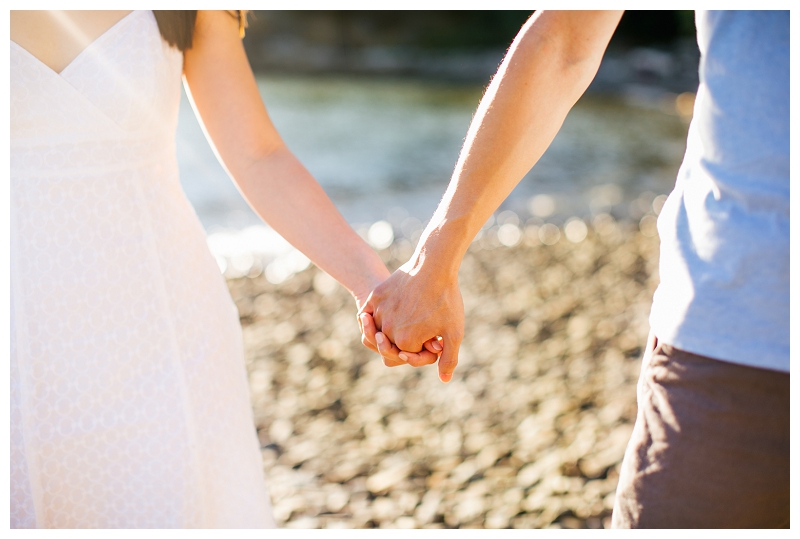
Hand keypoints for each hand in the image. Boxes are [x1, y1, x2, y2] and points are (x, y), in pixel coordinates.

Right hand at [358, 260, 464, 381]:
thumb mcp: (454, 332)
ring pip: (380, 328)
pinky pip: (370, 312)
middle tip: (423, 323)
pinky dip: (376, 314)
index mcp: (406, 342)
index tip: (434, 338)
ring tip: (409, 315)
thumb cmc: (446, 299)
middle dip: (408, 338)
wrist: (434, 265)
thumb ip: (449, 359)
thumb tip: (444, 380)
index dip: (423, 349)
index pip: (408, 355)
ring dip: (391, 327)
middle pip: (393, 343)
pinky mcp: (375, 296)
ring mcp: (380, 312)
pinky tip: (388, 309)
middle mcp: (388, 330)